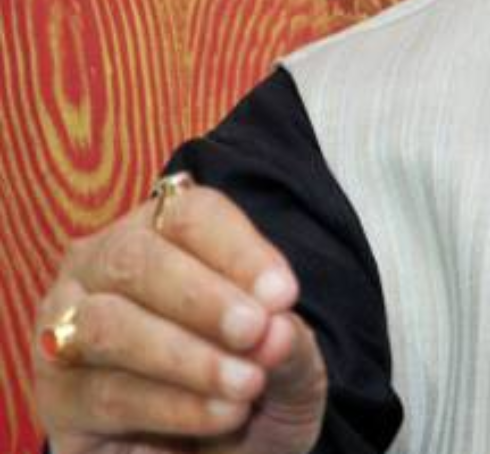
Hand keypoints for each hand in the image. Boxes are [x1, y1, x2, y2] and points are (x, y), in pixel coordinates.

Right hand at [33, 177, 327, 453]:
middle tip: (254, 332)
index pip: (191, 215)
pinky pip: (105, 392)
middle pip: (134, 258)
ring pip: (108, 324)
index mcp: (164, 236)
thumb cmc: (255, 392)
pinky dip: (171, 405)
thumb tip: (278, 328)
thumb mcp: (290, 365)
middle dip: (202, 297)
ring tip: (246, 384)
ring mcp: (67, 330)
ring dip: (184, 355)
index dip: (239, 251)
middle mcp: (101, 270)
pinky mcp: (58, 399)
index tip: (284, 294)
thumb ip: (290, 343)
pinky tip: (220, 415)